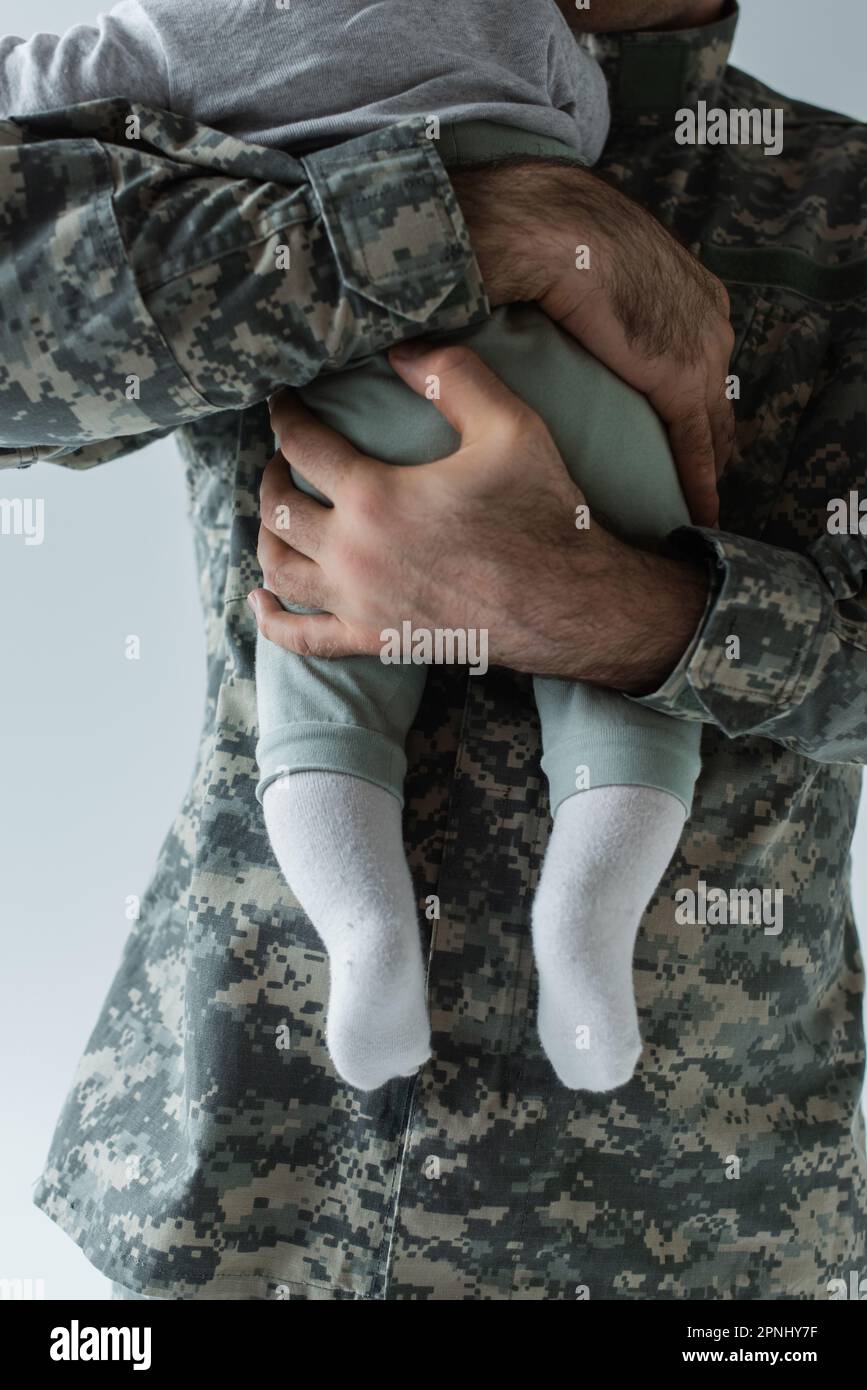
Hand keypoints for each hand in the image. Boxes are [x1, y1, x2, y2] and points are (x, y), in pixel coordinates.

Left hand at [250, 345, 708, 691]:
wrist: (570, 604)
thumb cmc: (543, 514)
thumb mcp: (510, 426)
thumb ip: (452, 376)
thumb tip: (401, 347)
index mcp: (375, 497)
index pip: (303, 445)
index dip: (285, 415)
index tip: (283, 400)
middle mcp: (353, 554)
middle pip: (278, 508)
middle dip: (272, 475)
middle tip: (284, 458)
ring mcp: (359, 603)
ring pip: (279, 571)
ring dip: (265, 537)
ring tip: (276, 514)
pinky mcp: (374, 639)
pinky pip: (303, 639)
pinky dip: (272, 622)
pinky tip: (260, 602)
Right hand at [451, 161, 734, 525]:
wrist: (546, 224)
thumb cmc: (546, 230)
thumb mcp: (576, 262)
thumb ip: (580, 291)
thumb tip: (537, 309)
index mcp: (686, 284)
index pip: (702, 359)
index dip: (696, 403)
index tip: (688, 435)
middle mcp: (707, 315)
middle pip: (718, 394)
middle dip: (713, 438)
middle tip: (703, 482)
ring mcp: (700, 346)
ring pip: (714, 424)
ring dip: (708, 467)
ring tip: (699, 507)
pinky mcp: (678, 377)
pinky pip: (697, 442)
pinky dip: (699, 481)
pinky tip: (699, 513)